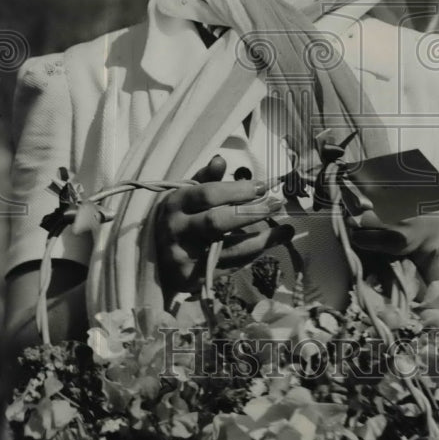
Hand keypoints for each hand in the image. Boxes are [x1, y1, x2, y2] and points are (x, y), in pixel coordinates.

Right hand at [155, 155, 292, 298]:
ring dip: (261, 240)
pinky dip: (251, 255)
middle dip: (250, 214)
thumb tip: (221, 160)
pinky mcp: (194, 278)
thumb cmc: (178, 218)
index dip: (237, 190)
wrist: (154, 259)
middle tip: (276, 205)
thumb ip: (205, 179)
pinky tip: (267, 245)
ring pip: (228, 250)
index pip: (207, 195)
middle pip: (216, 222)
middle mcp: (177, 230)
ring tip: (284, 230)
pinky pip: (230, 266)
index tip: (263, 186)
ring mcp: (184, 257)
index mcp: (175, 204)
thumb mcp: (185, 195)